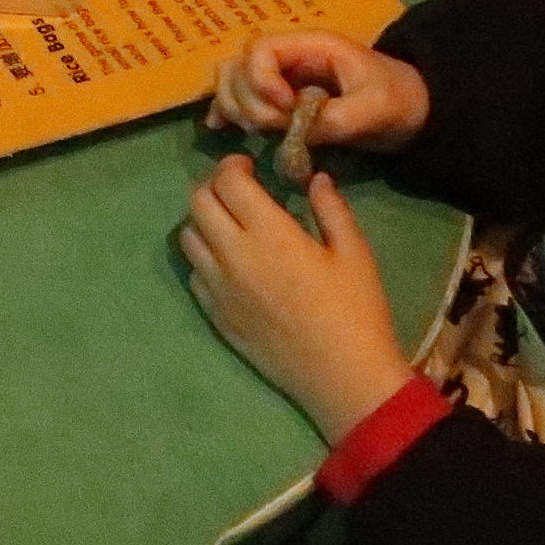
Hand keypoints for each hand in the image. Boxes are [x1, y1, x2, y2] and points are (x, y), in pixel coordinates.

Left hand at [181, 159, 419, 440]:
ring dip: (203, 221)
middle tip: (237, 191)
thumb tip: (315, 178)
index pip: (227, 181)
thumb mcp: (354, 253)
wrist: (343, 378)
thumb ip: (331, 208)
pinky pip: (193, 274)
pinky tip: (229, 263)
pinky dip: (203, 258)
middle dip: (213, 186)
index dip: (233, 166)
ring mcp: (218, 288)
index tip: (249, 167)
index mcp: (269, 233)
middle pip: (197, 202)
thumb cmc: (357, 311)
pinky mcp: (215, 316)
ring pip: (187, 237)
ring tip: (229, 224)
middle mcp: (233, 255)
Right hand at [208, 31, 430, 155]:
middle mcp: (288, 58)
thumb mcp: (374, 109)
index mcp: (311, 47)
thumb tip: (294, 131)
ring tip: (260, 132)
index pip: (260, 50)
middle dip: (247, 101)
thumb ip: (335, 118)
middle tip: (274, 128)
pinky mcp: (279, 100)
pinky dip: (226, 112)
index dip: (262, 81)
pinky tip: (218, 129)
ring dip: (236, 108)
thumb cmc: (397, 100)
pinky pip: (239, 98)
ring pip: (232, 82)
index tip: (286, 109)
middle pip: (238, 67)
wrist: (414, 109)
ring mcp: (281, 78)